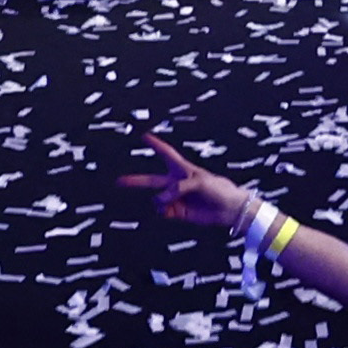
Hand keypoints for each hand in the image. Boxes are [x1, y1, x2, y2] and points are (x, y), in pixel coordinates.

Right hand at [120, 132, 251, 230]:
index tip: (144, 135)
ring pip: (156, 199)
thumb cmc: (218, 189)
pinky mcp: (177, 212)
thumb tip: (160, 201)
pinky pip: (162, 211)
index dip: (155, 144)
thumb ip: (178, 188)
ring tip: (172, 203)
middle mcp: (176, 183)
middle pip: (151, 180)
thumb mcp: (199, 182)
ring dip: (160, 201)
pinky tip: (173, 211)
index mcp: (182, 169)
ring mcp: (176, 198)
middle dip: (135, 181)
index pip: (166, 153)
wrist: (229, 209)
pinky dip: (164, 211)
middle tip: (118, 181)